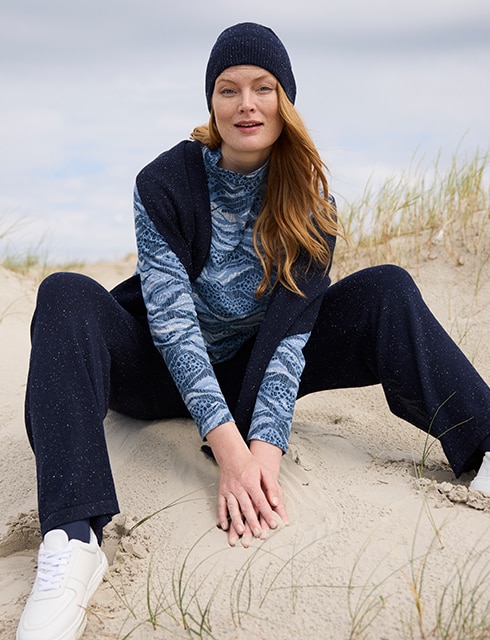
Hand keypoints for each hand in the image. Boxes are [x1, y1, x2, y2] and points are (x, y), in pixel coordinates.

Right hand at [206, 423, 286, 545]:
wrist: (233, 455)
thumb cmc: (251, 465)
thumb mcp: (266, 472)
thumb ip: (272, 488)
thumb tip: (275, 503)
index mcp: (251, 482)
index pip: (260, 500)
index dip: (267, 513)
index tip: (273, 524)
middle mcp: (239, 487)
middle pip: (247, 507)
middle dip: (253, 522)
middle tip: (259, 534)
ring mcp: (229, 490)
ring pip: (233, 508)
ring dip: (236, 521)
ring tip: (241, 533)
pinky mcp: (222, 492)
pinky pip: (221, 506)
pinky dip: (222, 517)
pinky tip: (224, 526)